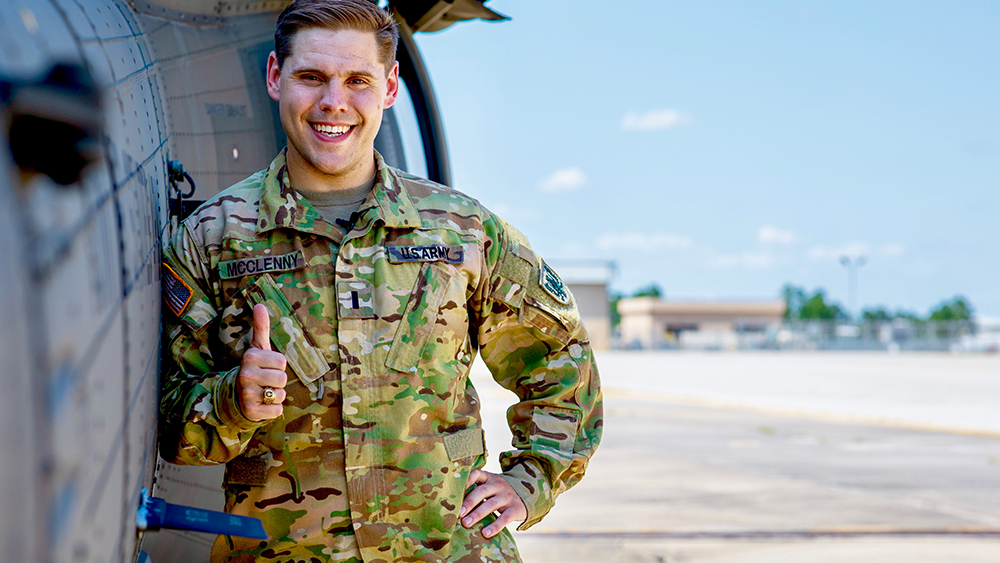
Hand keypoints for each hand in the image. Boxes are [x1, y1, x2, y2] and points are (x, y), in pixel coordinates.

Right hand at [237, 303, 287, 420]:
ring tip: (263, 392)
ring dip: (276, 396)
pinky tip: (262, 404)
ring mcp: (247, 394)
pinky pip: (277, 411)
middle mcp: (246, 375)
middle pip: (282, 378)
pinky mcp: (251, 412)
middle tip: (265, 381)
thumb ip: (261, 327)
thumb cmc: (254, 368)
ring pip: (280, 395)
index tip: (266, 367)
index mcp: (250, 358)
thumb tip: (259, 304)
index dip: (278, 366)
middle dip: (278, 381)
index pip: (282, 362)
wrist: (236, 396)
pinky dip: (274, 409)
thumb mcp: (257, 348)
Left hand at [460, 469, 526, 537]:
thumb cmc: (497, 494)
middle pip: (481, 491)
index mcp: (489, 478)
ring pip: (491, 504)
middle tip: (458, 514)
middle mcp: (498, 485)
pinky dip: (495, 526)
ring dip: (477, 514)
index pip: (477, 474)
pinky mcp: (515, 509)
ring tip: (466, 523)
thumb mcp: (489, 487)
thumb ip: (475, 491)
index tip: (456, 490)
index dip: (466, 480)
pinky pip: (504, 518)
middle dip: (469, 502)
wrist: (524, 498)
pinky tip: (485, 533)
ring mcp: (507, 496)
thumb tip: (452, 504)